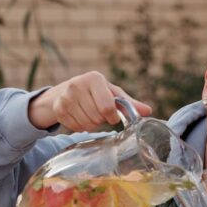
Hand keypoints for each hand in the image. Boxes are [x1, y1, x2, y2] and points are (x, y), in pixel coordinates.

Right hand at [28, 71, 151, 130]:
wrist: (65, 91)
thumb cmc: (96, 92)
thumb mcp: (112, 94)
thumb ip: (129, 104)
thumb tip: (148, 111)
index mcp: (94, 78)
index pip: (107, 107)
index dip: (112, 116)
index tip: (112, 116)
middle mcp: (77, 84)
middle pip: (97, 118)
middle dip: (101, 120)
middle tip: (98, 113)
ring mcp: (66, 97)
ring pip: (87, 125)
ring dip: (91, 125)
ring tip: (89, 114)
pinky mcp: (58, 108)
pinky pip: (76, 128)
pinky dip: (80, 127)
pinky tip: (80, 117)